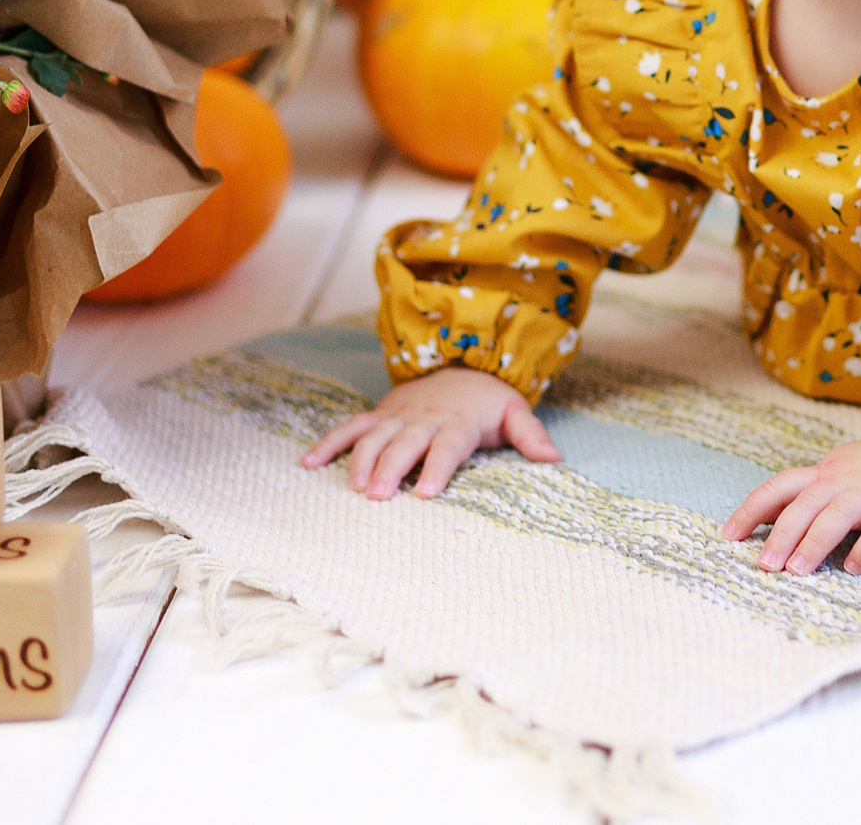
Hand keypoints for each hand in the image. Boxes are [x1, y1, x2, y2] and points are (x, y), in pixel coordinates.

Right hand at [298, 365, 559, 499]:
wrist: (460, 365)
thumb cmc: (487, 402)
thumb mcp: (514, 413)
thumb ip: (530, 436)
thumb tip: (554, 458)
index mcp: (456, 422)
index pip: (447, 446)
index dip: (436, 469)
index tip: (425, 493)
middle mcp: (423, 419)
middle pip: (405, 444)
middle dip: (391, 468)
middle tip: (377, 496)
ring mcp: (396, 416)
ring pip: (374, 437)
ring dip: (361, 460)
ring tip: (352, 486)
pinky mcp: (377, 416)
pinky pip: (348, 428)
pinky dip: (327, 443)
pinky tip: (306, 464)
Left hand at [720, 439, 860, 574]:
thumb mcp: (846, 475)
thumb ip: (816, 494)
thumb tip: (772, 522)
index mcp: (828, 472)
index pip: (782, 486)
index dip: (752, 509)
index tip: (729, 536)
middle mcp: (847, 479)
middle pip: (806, 503)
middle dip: (781, 535)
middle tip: (765, 566)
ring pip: (838, 514)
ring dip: (814, 543)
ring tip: (797, 572)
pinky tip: (853, 568)